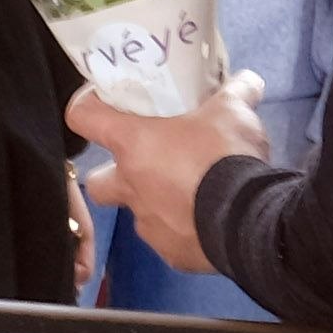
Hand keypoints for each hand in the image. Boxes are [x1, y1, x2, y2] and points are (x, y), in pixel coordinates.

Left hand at [68, 77, 265, 277]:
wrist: (249, 222)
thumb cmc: (226, 156)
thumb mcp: (235, 111)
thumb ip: (237, 91)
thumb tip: (249, 80)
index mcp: (133, 143)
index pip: (83, 117)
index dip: (87, 107)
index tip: (103, 105)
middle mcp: (130, 185)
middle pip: (97, 182)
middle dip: (115, 174)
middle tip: (148, 162)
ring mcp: (148, 223)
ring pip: (137, 212)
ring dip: (156, 201)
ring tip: (191, 192)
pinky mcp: (171, 253)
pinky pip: (169, 238)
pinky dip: (183, 228)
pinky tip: (209, 219)